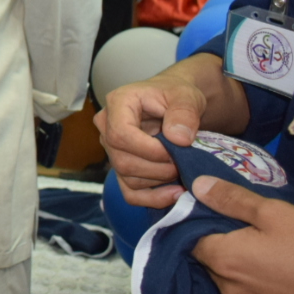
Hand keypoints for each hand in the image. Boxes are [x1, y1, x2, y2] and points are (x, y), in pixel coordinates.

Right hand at [95, 74, 206, 207]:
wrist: (176, 104)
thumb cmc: (177, 95)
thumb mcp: (186, 96)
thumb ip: (184, 112)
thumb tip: (178, 139)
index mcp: (118, 103)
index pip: (120, 135)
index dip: (149, 150)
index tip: (176, 150)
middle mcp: (106, 127)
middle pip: (123, 160)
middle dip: (158, 168)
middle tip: (183, 161)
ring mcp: (111, 150)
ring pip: (127, 178)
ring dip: (159, 181)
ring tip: (182, 169)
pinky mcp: (121, 168)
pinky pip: (130, 193)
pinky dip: (153, 198)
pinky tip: (175, 192)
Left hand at [190, 176, 293, 293]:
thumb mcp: (277, 212)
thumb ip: (232, 200)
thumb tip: (196, 187)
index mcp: (224, 260)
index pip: (192, 239)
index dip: (201, 224)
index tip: (218, 213)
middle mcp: (230, 292)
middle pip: (213, 263)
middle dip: (224, 246)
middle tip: (251, 230)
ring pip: (235, 285)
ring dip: (245, 270)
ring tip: (271, 253)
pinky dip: (265, 290)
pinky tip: (286, 278)